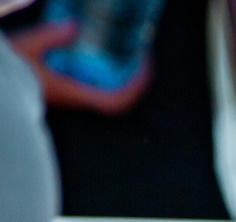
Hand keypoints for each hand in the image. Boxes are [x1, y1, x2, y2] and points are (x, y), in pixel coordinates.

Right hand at [10, 21, 152, 112]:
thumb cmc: (8, 71)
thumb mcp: (27, 47)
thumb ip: (51, 36)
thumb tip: (74, 26)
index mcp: (72, 94)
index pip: (116, 101)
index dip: (136, 86)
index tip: (143, 63)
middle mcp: (75, 101)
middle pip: (118, 100)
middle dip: (134, 80)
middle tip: (138, 56)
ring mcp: (70, 99)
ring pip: (108, 96)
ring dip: (121, 78)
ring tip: (124, 54)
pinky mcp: (63, 94)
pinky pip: (94, 89)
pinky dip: (104, 76)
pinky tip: (101, 58)